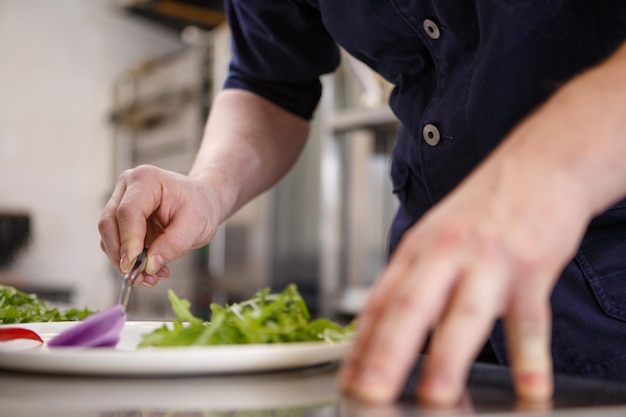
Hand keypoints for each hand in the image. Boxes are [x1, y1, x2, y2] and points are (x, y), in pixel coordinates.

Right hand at [98, 165, 220, 285]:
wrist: (203, 203)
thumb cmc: (200, 205)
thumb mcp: (196, 225)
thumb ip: (173, 244)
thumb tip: (149, 265)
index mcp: (146, 180)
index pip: (128, 212)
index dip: (128, 240)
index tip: (133, 265)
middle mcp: (127, 188)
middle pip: (110, 224)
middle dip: (122, 255)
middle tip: (140, 278)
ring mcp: (121, 202)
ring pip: (109, 236)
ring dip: (125, 262)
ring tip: (151, 277)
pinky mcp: (121, 220)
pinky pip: (117, 243)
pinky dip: (129, 260)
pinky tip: (150, 269)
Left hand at [338, 111, 593, 404]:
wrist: (538, 165)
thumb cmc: (482, 208)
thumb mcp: (436, 236)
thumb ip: (413, 281)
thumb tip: (384, 329)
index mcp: (417, 249)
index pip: (380, 302)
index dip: (360, 345)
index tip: (347, 379)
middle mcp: (446, 254)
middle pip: (410, 308)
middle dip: (386, 355)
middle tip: (369, 393)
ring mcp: (488, 261)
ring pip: (464, 314)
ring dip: (448, 360)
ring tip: (436, 398)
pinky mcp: (532, 268)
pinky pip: (530, 320)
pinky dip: (531, 358)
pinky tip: (530, 389)